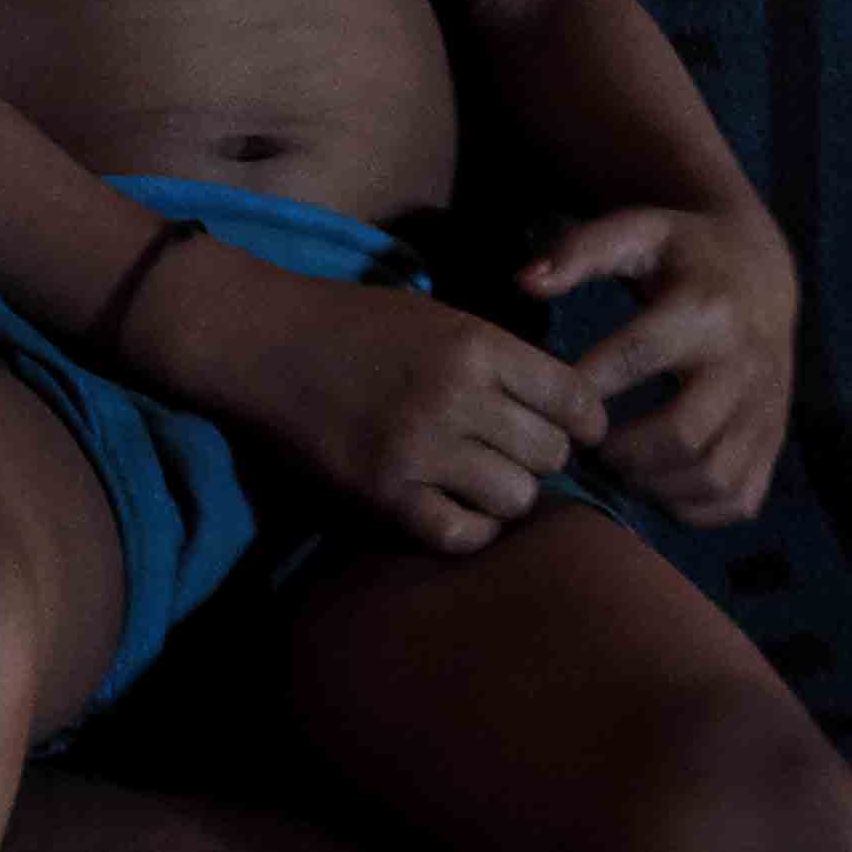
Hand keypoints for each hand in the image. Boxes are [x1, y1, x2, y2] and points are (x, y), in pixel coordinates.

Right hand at [139, 242, 610, 556]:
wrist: (264, 342)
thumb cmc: (352, 323)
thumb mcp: (437, 317)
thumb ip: (497, 358)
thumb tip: (562, 409)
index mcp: (475, 343)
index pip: (573, 398)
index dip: (587, 421)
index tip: (578, 430)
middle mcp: (457, 396)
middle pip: (551, 454)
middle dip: (543, 458)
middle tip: (516, 454)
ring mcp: (420, 449)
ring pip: (515, 500)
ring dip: (506, 496)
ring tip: (482, 482)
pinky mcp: (384, 493)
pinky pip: (459, 534)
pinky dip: (468, 529)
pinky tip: (454, 509)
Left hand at [520, 201, 800, 527]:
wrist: (763, 270)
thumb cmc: (683, 253)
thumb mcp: (637, 232)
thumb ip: (579, 252)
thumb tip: (524, 282)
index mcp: (704, 308)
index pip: (637, 356)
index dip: (586, 387)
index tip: (552, 404)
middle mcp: (744, 362)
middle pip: (681, 433)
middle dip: (623, 452)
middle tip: (588, 448)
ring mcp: (766, 408)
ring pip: (712, 475)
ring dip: (655, 486)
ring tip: (618, 467)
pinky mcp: (775, 440)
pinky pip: (737, 498)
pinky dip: (693, 508)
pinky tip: (657, 484)